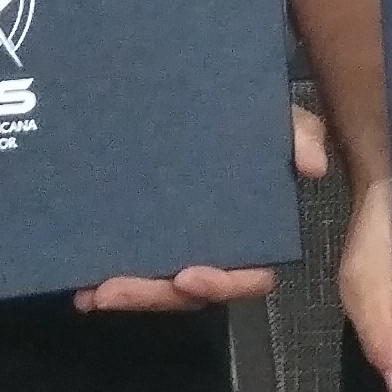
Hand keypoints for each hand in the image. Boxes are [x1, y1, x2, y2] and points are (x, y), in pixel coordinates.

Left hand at [72, 104, 332, 314]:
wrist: (210, 95)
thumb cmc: (252, 115)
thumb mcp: (284, 119)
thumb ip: (302, 134)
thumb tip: (312, 165)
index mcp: (253, 232)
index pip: (249, 275)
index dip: (223, 284)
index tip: (190, 276)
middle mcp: (215, 247)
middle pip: (189, 290)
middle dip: (153, 295)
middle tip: (114, 289)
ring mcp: (177, 243)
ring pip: (155, 285)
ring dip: (126, 293)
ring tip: (92, 291)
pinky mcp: (144, 234)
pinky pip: (128, 266)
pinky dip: (105, 281)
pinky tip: (79, 283)